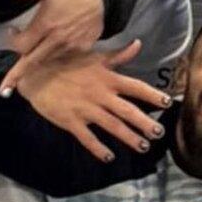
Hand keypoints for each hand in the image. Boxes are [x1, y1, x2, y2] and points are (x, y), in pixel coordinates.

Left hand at [1, 0, 105, 94]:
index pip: (21, 46)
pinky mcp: (83, 49)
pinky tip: (55, 44)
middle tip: (5, 87)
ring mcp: (71, 46)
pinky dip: (55, 55)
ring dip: (38, 57)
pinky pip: (63, 57)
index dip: (13, 40)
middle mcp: (58, 40)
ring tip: (37, 45)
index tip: (13, 30)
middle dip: (17, 74)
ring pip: (47, 60)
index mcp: (47, 25)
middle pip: (32, 62)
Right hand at [7, 38, 170, 160]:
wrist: (34, 74)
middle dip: (144, 123)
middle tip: (159, 133)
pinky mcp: (71, 121)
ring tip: (143, 146)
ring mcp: (86, 110)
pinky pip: (87, 138)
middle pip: (127, 111)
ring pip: (112, 126)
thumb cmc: (66, 63)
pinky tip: (109, 157)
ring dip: (129, 137)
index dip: (152, 95)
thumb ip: (119, 55)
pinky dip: (98, 148)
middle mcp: (100, 95)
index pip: (135, 87)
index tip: (167, 102)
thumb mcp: (94, 57)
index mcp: (108, 79)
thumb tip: (138, 44)